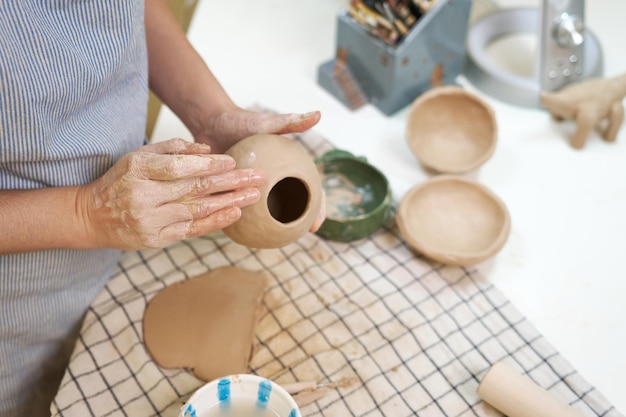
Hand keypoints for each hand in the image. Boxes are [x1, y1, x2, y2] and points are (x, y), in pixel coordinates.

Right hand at [77, 138, 264, 249]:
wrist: (93, 216)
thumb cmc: (121, 181)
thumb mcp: (138, 156)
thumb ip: (171, 148)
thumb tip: (207, 150)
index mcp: (138, 170)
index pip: (179, 168)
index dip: (208, 165)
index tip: (233, 162)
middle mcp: (144, 196)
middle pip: (195, 188)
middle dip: (230, 182)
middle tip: (257, 176)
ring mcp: (150, 220)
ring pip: (198, 209)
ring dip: (230, 201)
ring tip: (253, 195)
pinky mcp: (156, 239)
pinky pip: (192, 230)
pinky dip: (215, 221)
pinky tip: (235, 213)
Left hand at [193, 107, 325, 231]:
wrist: (210, 123)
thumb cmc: (240, 121)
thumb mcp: (266, 123)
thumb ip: (290, 122)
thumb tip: (318, 115)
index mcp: (287, 168)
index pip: (309, 190)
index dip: (317, 208)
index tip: (315, 225)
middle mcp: (274, 182)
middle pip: (292, 206)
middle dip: (299, 223)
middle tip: (299, 236)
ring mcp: (253, 190)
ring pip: (267, 214)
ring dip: (273, 228)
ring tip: (273, 242)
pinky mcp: (231, 194)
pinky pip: (239, 210)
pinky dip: (243, 222)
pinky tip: (241, 235)